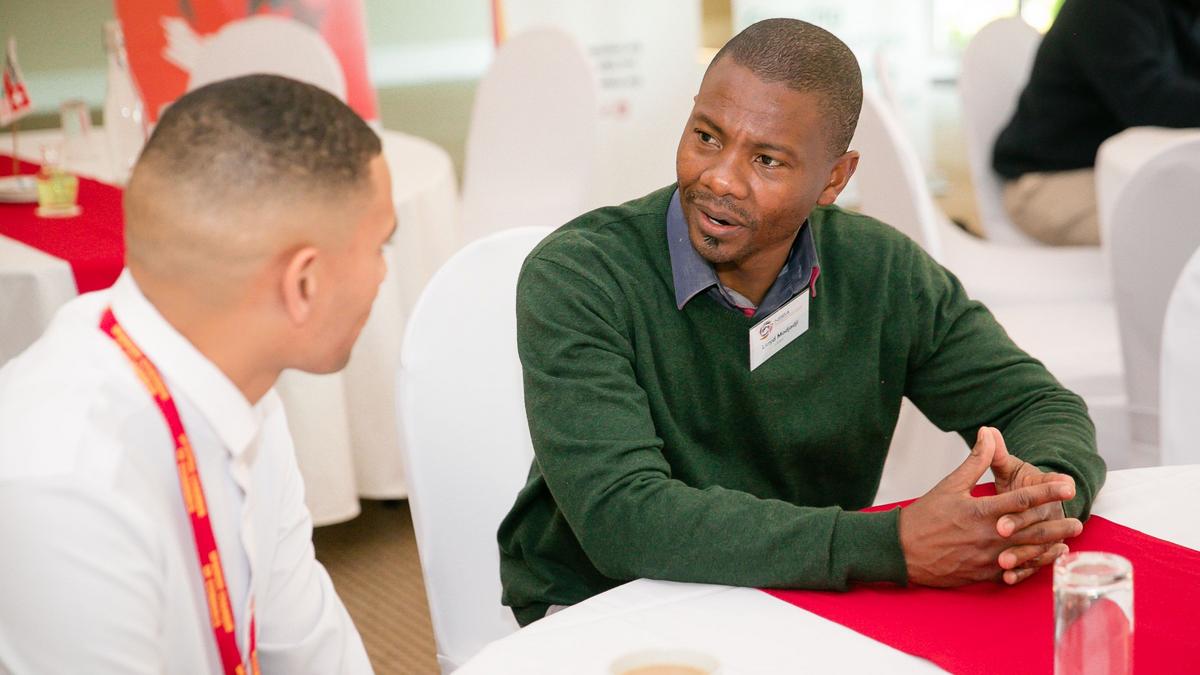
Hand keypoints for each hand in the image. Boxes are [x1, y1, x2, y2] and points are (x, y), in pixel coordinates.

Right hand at [898, 427, 1080, 586]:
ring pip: (1024, 554)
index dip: (1047, 492)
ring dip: (1047, 548)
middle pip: (1029, 530)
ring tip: (1066, 544)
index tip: (1067, 486)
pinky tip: (1041, 562)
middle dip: (1055, 525)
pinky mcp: (981, 574)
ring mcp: (985, 558)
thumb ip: (975, 461)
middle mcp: (986, 536)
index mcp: (980, 512)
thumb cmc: (925, 516)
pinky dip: (1028, 567)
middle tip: (1078, 521)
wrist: (901, 551)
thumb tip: (988, 433)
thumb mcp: (949, 485)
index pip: (1020, 500)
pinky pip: (1011, 572)